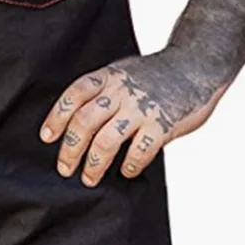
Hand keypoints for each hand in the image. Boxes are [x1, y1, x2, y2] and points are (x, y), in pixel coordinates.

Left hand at [39, 48, 226, 185]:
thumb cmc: (157, 74)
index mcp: (108, 77)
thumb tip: (76, 121)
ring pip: (106, 141)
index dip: (56, 117)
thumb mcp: (123, 71)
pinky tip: (126, 172)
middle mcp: (121, 92)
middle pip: (84, 122)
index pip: (73, 96)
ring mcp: (141, 108)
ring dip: (94, 164)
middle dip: (70, 150)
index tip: (47, 137)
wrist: (197, 65)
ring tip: (89, 178)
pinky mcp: (163, 124)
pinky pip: (140, 151)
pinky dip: (130, 165)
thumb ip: (103, 91)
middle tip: (65, 169)